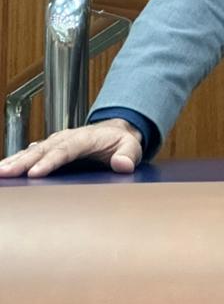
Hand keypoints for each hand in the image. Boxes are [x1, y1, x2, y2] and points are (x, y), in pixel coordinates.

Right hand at [0, 119, 143, 177]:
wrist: (116, 131)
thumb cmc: (121, 141)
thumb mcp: (131, 147)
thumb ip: (128, 155)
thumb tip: (122, 165)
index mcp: (84, 138)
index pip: (65, 150)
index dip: (49, 161)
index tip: (35, 172)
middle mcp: (66, 138)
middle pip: (42, 150)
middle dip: (23, 161)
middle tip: (6, 172)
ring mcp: (56, 142)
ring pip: (32, 150)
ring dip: (15, 160)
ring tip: (0, 172)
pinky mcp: (50, 149)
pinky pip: (31, 153)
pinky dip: (17, 160)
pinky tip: (5, 169)